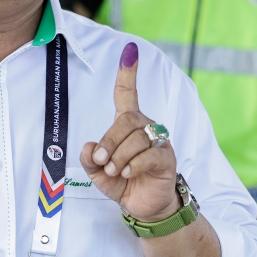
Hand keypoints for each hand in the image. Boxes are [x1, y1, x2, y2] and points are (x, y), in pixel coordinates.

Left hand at [80, 42, 178, 220]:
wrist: (145, 207)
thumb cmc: (123, 182)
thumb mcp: (98, 172)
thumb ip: (90, 159)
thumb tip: (89, 146)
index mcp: (127, 124)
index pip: (127, 93)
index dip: (128, 72)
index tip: (130, 50)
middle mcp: (145, 127)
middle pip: (127, 120)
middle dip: (110, 141)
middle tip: (102, 161)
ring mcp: (158, 142)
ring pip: (136, 138)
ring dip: (120, 157)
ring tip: (115, 171)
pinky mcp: (167, 158)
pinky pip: (149, 154)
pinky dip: (133, 165)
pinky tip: (129, 173)